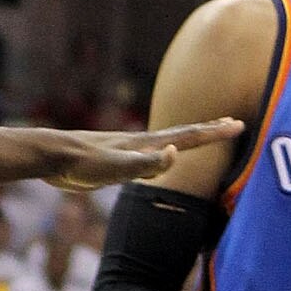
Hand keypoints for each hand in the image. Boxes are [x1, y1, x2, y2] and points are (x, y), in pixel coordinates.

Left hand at [30, 119, 240, 191]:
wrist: (51, 156)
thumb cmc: (81, 163)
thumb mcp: (115, 167)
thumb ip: (144, 163)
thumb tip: (174, 154)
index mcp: (146, 145)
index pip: (187, 138)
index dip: (213, 133)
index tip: (239, 124)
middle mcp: (142, 144)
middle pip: (182, 135)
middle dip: (209, 130)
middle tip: (232, 123)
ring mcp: (130, 151)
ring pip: (167, 143)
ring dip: (188, 139)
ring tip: (201, 136)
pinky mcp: (117, 161)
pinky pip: (150, 156)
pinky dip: (164, 154)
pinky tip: (160, 157)